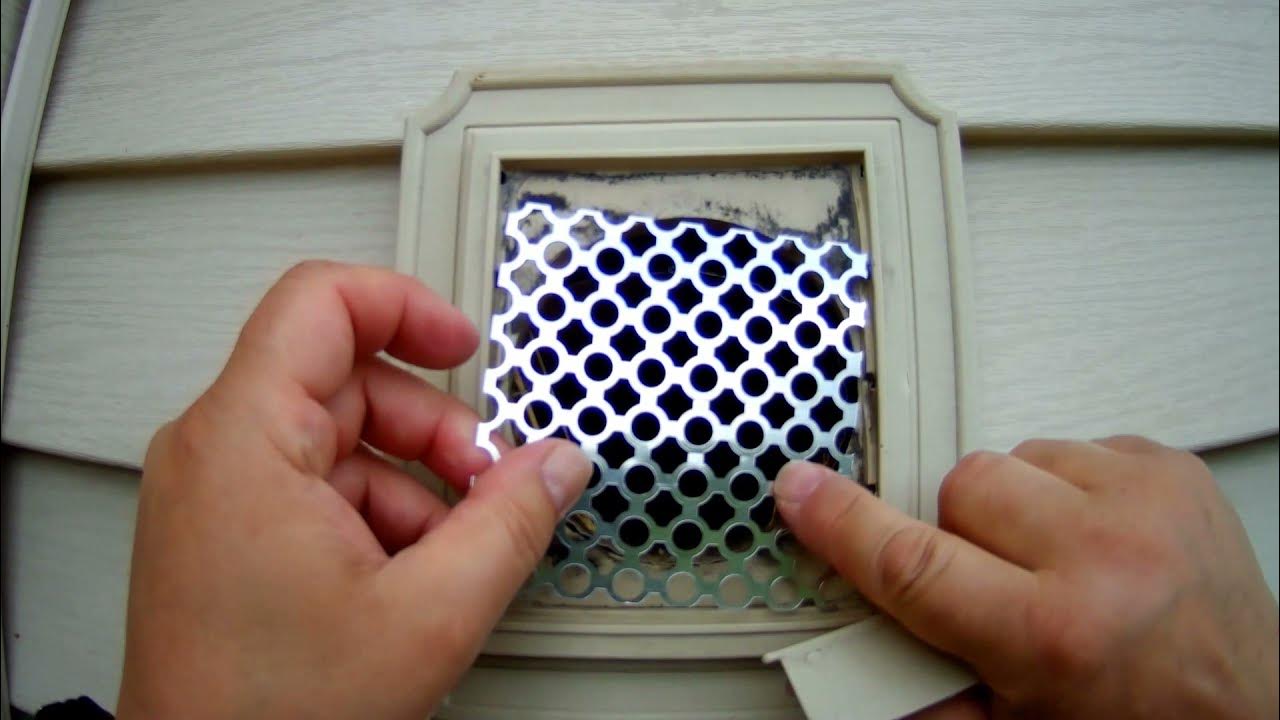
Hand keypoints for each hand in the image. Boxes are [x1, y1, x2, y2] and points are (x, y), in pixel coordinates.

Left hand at [117, 262, 590, 719]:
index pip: (321, 301)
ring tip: (449, 553)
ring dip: (414, 484)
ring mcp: (215, 494)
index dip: (407, 305)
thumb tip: (556, 464)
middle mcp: (215, 453)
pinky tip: (409, 577)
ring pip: (342, 439)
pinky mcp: (227, 532)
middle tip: (487, 483)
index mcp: (244, 442)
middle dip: (433, 429)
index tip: (463, 344)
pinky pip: (318, 486)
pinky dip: (378, 516)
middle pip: (347, 379)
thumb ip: (511, 524)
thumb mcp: (427, 616)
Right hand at [775, 437, 1278, 718]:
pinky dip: (1065, 489)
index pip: (911, 560)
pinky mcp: (1170, 470)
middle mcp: (1105, 557)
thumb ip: (919, 691)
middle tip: (997, 587)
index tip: (801, 491)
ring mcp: (1145, 502)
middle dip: (958, 535)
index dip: (842, 523)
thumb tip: (843, 643)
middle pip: (958, 489)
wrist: (1253, 714)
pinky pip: (1067, 447)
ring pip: (1009, 459)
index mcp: (1053, 635)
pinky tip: (1094, 540)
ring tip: (1058, 566)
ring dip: (1016, 510)